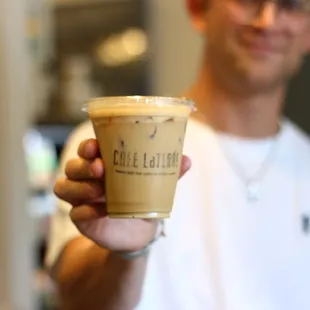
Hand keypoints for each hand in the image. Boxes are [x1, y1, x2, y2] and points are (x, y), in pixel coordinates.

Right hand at [54, 139, 190, 252]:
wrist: (140, 231)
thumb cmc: (143, 199)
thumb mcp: (155, 185)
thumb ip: (168, 173)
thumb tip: (186, 159)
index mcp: (103, 164)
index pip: (87, 149)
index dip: (87, 146)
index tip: (95, 146)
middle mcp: (87, 178)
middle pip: (72, 166)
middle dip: (83, 165)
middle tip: (100, 168)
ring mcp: (81, 198)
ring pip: (64, 187)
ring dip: (80, 187)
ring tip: (101, 192)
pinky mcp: (82, 218)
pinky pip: (74, 213)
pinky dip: (84, 211)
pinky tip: (102, 212)